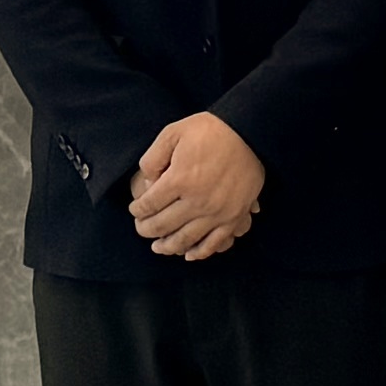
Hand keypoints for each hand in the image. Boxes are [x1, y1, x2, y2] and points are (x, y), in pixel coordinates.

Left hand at [127, 112, 263, 260]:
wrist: (249, 133)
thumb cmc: (210, 131)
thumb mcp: (173, 133)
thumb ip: (153, 158)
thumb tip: (147, 183)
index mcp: (179, 180)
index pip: (149, 205)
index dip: (137, 210)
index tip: (135, 209)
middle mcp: (197, 201)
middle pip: (162, 225)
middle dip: (146, 229)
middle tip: (141, 227)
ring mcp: (217, 213)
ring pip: (185, 240)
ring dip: (167, 246)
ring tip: (158, 246)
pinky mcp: (233, 217)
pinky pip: (213, 243)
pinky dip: (199, 253)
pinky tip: (188, 255)